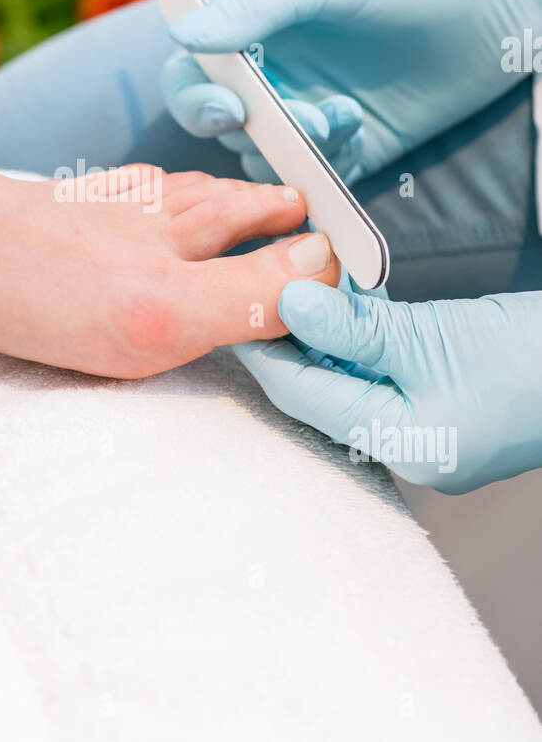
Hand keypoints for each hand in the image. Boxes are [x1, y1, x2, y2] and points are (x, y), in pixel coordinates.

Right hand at [162, 0, 541, 182]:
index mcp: (256, 32)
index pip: (195, 76)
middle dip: (258, 132)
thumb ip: (256, 8)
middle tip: (305, 119)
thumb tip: (181, 34)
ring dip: (295, 153)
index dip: (195, 100)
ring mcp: (316, 114)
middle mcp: (278, 76)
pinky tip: (362, 130)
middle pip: (229, 129)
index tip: (228, 110)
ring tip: (343, 120)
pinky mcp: (360, 146)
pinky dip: (331, 169)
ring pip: (272, 161)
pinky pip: (323, 179)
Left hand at [236, 282, 541, 492]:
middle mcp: (409, 447)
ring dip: (324, 340)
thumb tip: (291, 304)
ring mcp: (428, 430)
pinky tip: (343, 310)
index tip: (230, 316)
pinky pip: (383, 377)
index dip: (265, 353)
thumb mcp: (433, 337)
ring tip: (291, 294)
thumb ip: (357, 327)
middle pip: (323, 392)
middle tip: (252, 297)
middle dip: (289, 345)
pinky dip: (361, 344)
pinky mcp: (444, 406)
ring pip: (351, 382)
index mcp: (403, 445)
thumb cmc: (533, 361)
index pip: (306, 397)